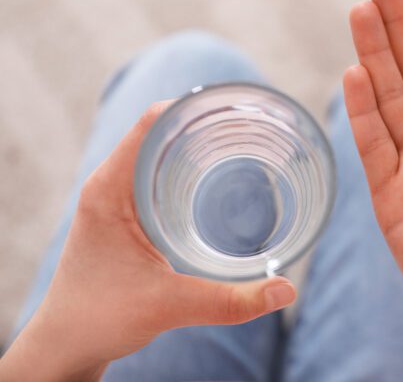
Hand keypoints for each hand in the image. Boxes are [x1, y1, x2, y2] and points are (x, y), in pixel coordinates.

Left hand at [1, 102, 296, 380]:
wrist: (68, 342)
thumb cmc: (100, 318)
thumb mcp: (169, 307)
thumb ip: (230, 301)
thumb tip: (287, 290)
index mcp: (111, 189)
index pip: (152, 123)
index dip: (195, 106)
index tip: (238, 107)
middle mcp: (113, 182)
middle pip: (163, 129)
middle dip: (209, 122)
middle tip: (256, 125)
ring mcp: (119, 195)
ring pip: (163, 149)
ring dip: (201, 142)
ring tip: (248, 142)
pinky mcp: (129, 211)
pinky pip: (162, 171)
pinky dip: (194, 164)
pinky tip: (224, 175)